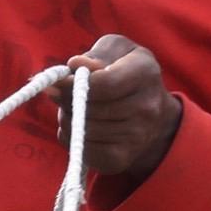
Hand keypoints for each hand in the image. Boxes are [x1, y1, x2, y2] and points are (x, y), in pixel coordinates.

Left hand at [59, 35, 183, 185]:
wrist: (154, 116)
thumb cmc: (126, 73)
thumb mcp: (117, 51)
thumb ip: (96, 54)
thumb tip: (76, 64)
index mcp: (146, 72)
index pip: (104, 84)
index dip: (72, 84)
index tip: (56, 82)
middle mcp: (147, 106)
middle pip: (88, 108)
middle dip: (66, 101)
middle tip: (62, 95)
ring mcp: (136, 136)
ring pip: (81, 129)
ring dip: (67, 118)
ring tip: (75, 110)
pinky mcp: (121, 158)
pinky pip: (81, 149)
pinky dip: (71, 137)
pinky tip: (80, 127)